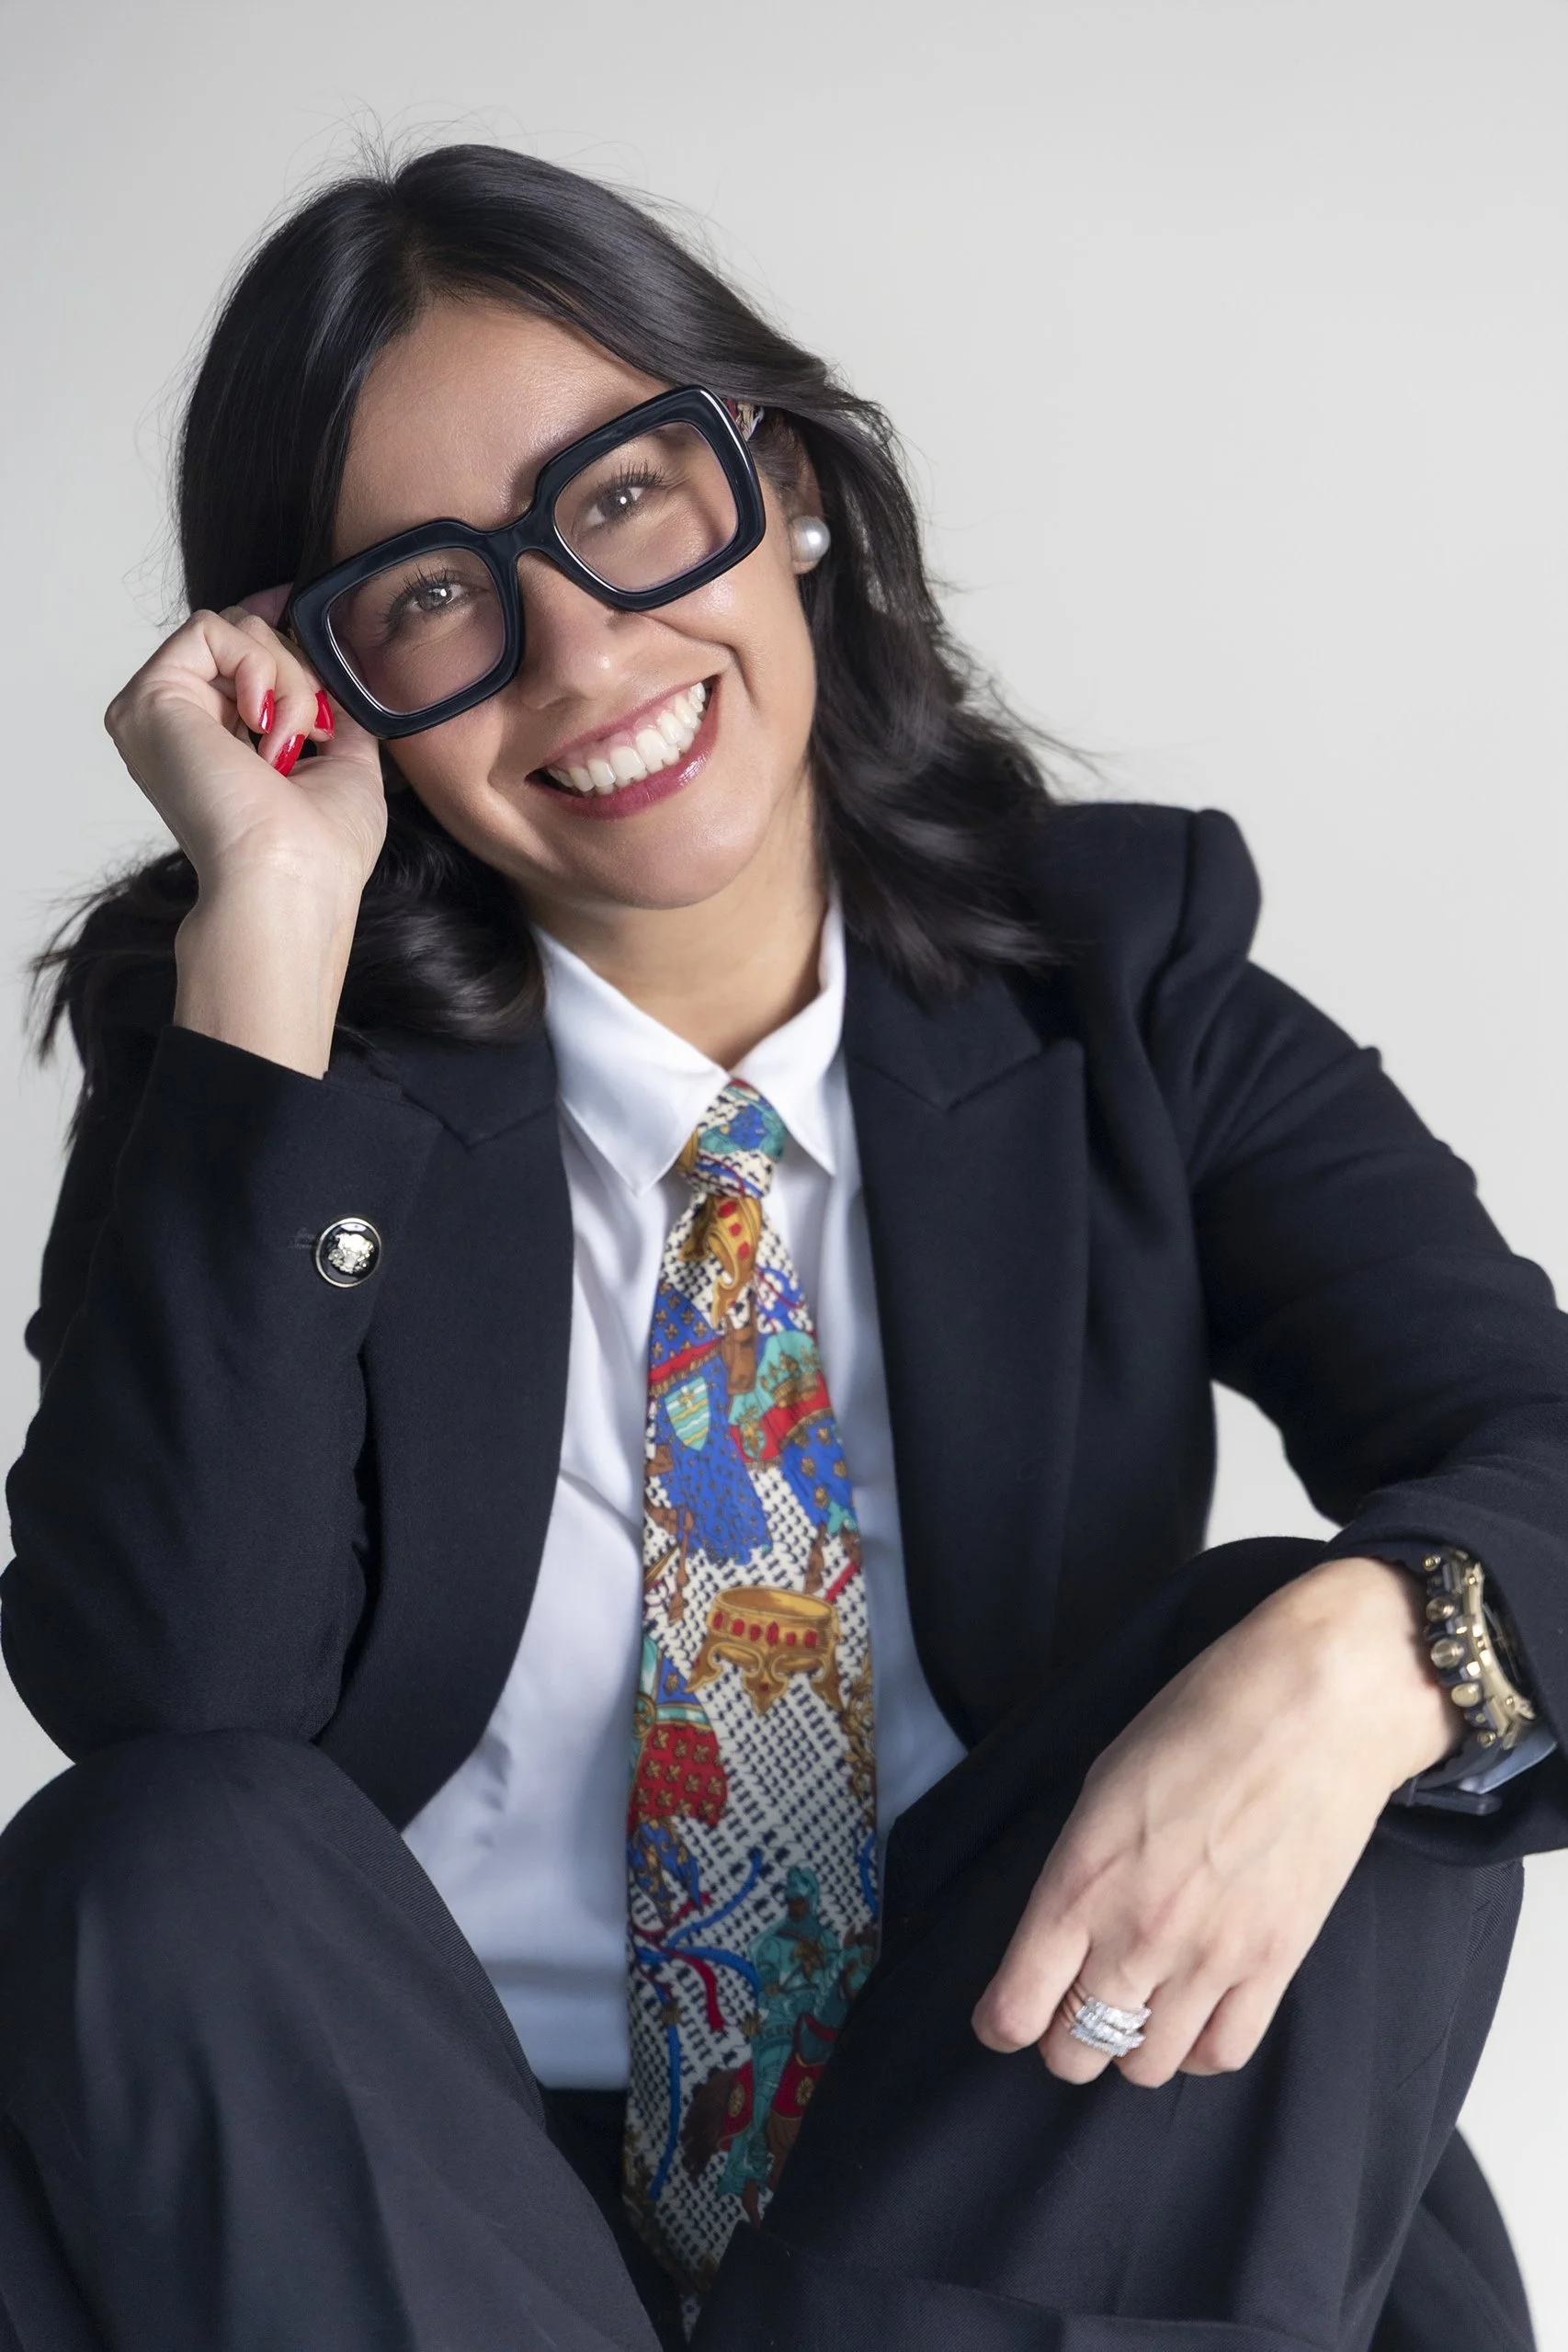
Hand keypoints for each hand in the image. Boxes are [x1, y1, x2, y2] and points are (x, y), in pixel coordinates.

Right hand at [104, 604, 385, 897]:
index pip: (242, 659)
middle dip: (297, 673)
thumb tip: (340, 679)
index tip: (313, 632)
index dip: (279, 638)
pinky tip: (263, 726)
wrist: (289, 884)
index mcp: (214, 744)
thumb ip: (333, 717)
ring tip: (287, 745)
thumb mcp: (347, 768)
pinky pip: (209, 629)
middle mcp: (178, 726)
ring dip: (285, 678)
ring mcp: (157, 712)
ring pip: (232, 630)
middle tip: (308, 736)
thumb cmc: (320, 853)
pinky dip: (257, 667)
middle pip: (244, 638)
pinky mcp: (148, 698)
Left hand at [971, 1555, 1458, 2087]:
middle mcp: (1137, 1934)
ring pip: (1147, 2067)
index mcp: (1081, 1879)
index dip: (1001, 2023)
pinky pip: (1223, 2053)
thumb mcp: (1105, 1782)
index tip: (1003, 2016)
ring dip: (1131, 2046)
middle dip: (1062, 2040)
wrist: (1316, 1708)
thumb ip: (1079, 1868)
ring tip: (1139, 2006)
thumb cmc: (1202, 1719)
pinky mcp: (1275, 1965)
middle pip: (1076, 2050)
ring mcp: (1210, 1958)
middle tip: (1072, 2009)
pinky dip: (1198, 2048)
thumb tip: (1064, 1928)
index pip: (1018, 2006)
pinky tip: (1194, 2012)